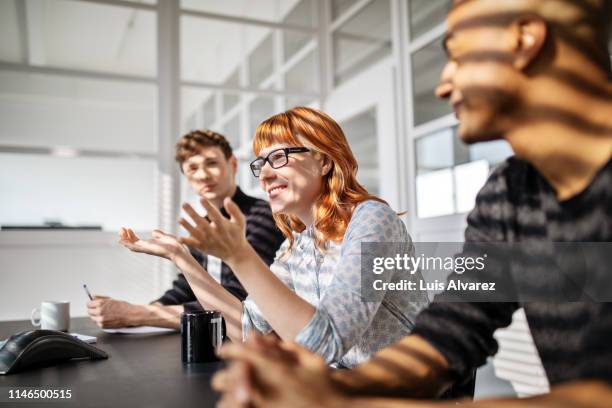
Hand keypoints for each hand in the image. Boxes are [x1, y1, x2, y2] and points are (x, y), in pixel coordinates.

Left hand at [87, 296, 140, 327]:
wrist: (130, 315)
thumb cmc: (123, 307)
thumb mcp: (111, 299)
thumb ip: (100, 298)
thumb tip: (92, 297)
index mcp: (101, 304)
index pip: (88, 304)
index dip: (91, 304)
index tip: (93, 304)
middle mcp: (99, 312)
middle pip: (89, 311)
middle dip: (93, 310)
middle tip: (99, 309)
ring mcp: (101, 319)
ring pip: (92, 317)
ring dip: (96, 316)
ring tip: (105, 314)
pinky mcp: (103, 325)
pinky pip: (97, 323)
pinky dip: (100, 321)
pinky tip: (107, 318)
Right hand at [119, 227, 187, 260]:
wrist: (179, 251)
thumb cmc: (174, 246)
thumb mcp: (164, 237)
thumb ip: (158, 235)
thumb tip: (153, 231)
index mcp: (149, 245)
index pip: (136, 241)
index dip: (130, 236)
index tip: (128, 228)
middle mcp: (146, 248)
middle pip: (131, 243)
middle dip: (125, 236)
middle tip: (121, 228)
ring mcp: (146, 250)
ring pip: (131, 246)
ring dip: (125, 239)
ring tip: (121, 231)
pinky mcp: (148, 250)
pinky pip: (136, 248)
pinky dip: (129, 245)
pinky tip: (123, 241)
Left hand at [179, 197, 249, 265]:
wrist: (236, 253)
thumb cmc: (238, 234)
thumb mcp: (240, 221)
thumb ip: (234, 210)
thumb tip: (227, 198)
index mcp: (224, 226)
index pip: (215, 215)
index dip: (208, 207)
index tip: (201, 199)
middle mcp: (215, 234)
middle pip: (202, 223)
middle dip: (192, 214)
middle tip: (184, 204)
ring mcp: (208, 242)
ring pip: (196, 234)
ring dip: (187, 227)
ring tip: (179, 219)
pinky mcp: (204, 248)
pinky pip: (194, 245)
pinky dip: (187, 242)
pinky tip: (178, 238)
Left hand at [212, 335, 346, 407]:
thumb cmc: (324, 383)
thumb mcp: (308, 358)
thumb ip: (280, 348)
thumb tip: (255, 337)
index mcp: (274, 368)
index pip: (238, 353)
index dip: (228, 349)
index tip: (223, 350)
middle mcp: (263, 388)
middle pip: (225, 378)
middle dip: (225, 376)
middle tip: (230, 375)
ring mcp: (261, 406)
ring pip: (226, 402)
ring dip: (228, 397)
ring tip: (237, 395)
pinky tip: (245, 404)